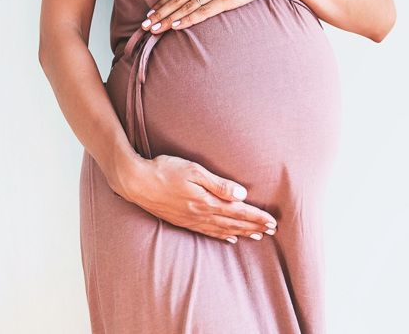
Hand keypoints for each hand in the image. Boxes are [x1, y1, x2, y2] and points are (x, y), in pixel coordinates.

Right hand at [118, 154, 277, 242]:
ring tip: (257, 236)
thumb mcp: (193, 170)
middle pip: (233, 223)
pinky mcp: (182, 221)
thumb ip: (218, 184)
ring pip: (222, 230)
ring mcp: (190, 219)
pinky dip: (221, 236)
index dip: (257, 217)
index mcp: (206, 201)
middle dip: (254, 226)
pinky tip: (229, 238)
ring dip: (241, 232)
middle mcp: (200, 214)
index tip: (273, 222)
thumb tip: (241, 194)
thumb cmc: (164, 170)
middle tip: (272, 231)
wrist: (136, 182)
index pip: (238, 211)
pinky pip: (207, 232)